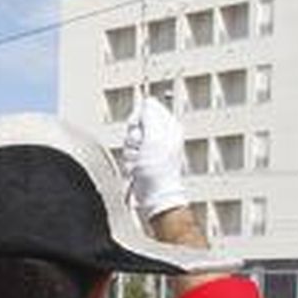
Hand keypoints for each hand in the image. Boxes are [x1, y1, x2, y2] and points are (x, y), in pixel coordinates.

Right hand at [122, 97, 186, 218]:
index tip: (138, 131)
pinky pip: (128, 155)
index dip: (138, 119)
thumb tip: (147, 101)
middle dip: (133, 139)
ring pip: (129, 141)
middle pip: (135, 126)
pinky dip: (129, 162)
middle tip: (140, 151)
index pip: (147, 108)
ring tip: (140, 163)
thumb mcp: (154, 137)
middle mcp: (161, 136)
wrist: (154, 196)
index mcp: (169, 126)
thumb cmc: (158, 172)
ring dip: (130, 153)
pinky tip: (137, 169)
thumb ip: (150, 116)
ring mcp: (151, 149)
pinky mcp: (143, 161)